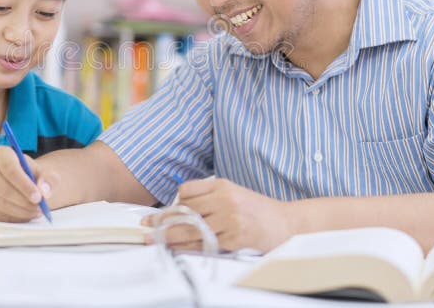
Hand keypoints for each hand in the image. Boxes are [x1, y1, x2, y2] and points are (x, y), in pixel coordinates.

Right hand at [0, 146, 53, 221]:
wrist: (23, 183)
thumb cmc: (33, 175)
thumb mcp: (45, 173)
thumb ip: (48, 179)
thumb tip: (44, 191)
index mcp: (1, 154)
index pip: (10, 169)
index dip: (24, 185)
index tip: (38, 197)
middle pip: (3, 188)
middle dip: (24, 201)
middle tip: (40, 208)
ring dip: (21, 211)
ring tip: (36, 211)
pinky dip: (12, 218)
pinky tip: (25, 215)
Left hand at [144, 178, 292, 252]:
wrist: (287, 223)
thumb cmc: (257, 210)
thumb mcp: (234, 193)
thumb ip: (209, 197)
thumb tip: (179, 208)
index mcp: (222, 185)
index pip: (187, 190)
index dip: (175, 202)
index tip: (166, 212)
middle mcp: (225, 199)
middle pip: (185, 210)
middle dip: (163, 221)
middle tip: (147, 227)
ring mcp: (230, 219)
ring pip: (191, 229)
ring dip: (170, 237)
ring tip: (155, 240)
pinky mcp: (235, 238)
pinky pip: (205, 244)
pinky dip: (190, 248)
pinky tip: (179, 249)